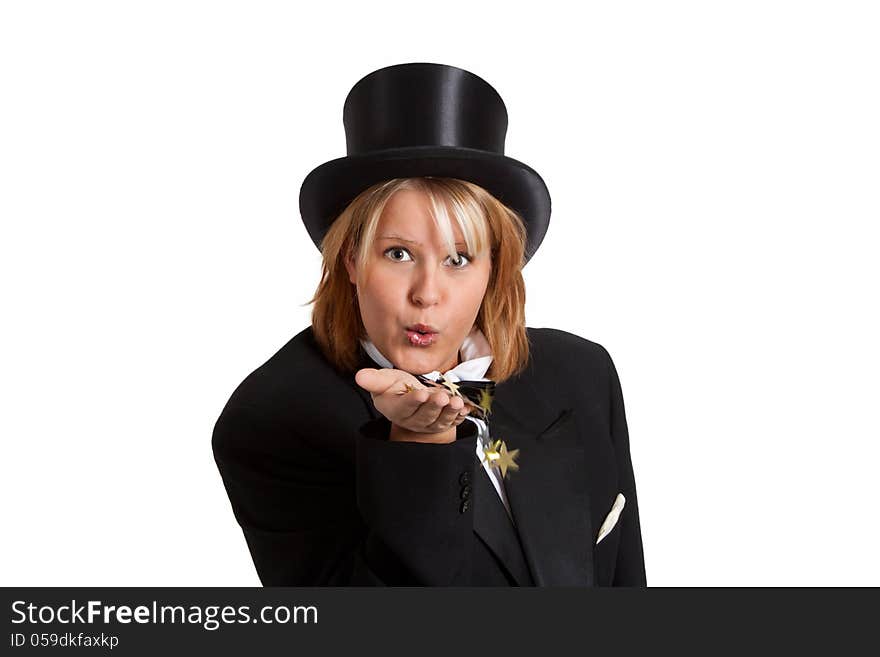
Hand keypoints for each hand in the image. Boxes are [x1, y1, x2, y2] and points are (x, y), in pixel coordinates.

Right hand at [354, 368, 469, 442]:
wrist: (412, 400)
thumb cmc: (396, 388)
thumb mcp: (385, 381)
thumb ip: (374, 380)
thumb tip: (359, 376)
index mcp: (398, 409)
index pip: (405, 407)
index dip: (413, 402)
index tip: (421, 394)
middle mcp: (414, 419)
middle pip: (425, 415)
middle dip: (434, 406)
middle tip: (441, 397)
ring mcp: (431, 422)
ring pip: (441, 420)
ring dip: (450, 411)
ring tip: (456, 402)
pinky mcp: (445, 422)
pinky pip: (454, 421)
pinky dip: (461, 415)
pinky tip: (466, 407)